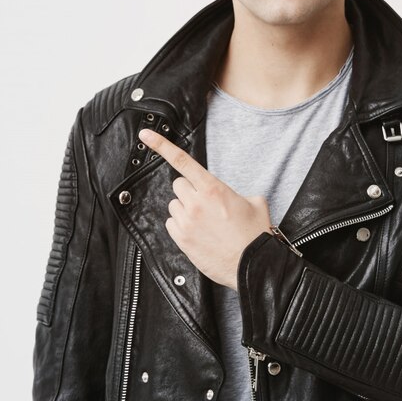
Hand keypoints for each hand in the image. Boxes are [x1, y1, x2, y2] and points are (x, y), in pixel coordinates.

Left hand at [139, 127, 271, 289]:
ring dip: (186, 209)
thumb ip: (239, 194)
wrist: (253, 265)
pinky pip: (171, 223)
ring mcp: (186, 221)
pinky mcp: (181, 239)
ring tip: (205, 222)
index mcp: (213, 188)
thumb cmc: (256, 235)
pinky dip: (181, 226)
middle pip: (179, 185)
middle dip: (190, 191)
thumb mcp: (256, 203)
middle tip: (206, 204)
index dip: (161, 145)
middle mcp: (196, 202)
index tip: (145, 134)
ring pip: (174, 204)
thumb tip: (238, 198)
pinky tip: (198, 233)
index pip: (182, 161)